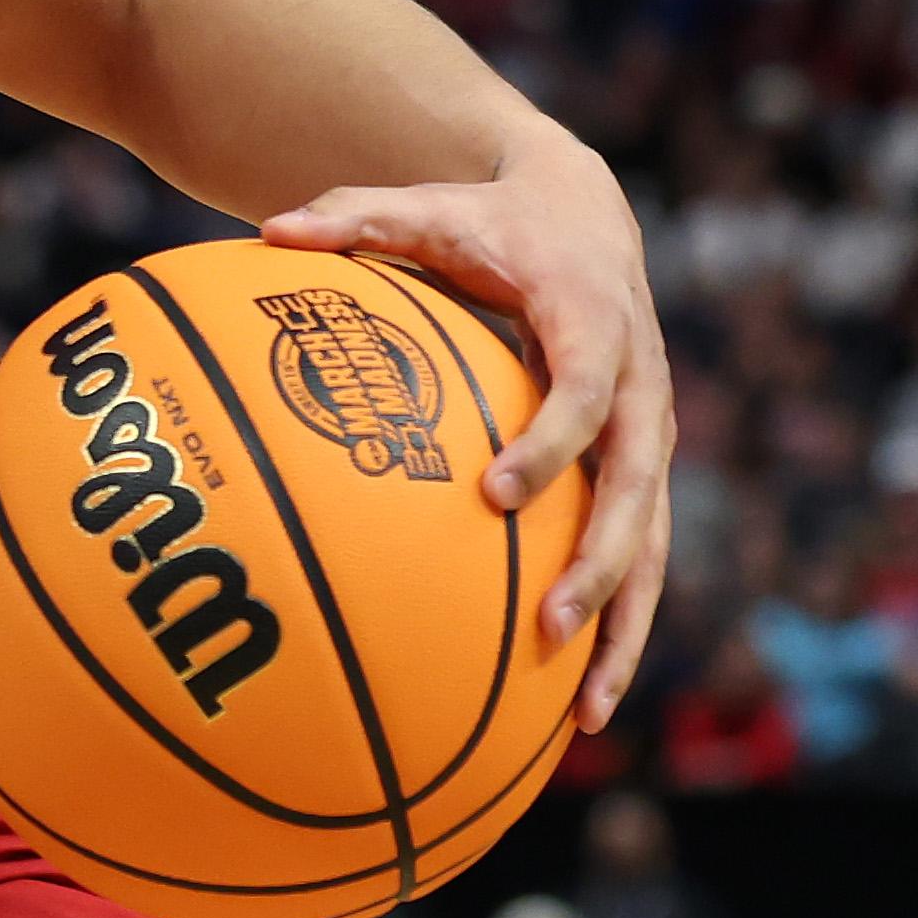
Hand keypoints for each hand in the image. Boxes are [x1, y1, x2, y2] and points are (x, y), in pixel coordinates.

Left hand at [265, 126, 672, 732]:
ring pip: (653, 543)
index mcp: (592, 322)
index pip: (583, 392)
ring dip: (624, 625)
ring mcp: (648, 436)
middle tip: (548, 625)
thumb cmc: (489, 219)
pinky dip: (618, 625)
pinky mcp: (641, 470)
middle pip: (635, 490)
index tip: (496, 494)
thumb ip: (352, 218)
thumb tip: (265, 230)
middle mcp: (640, 387)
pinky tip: (579, 702)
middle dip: (600, 564)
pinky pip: (639, 555)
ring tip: (584, 712)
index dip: (548, 444)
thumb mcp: (426, 205)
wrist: (582, 213)